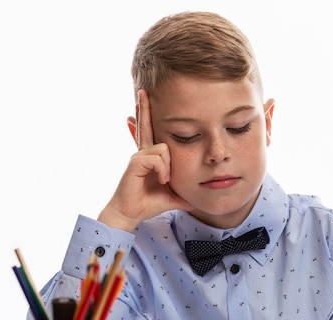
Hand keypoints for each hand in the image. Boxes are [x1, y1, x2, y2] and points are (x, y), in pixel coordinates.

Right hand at [98, 90, 192, 230]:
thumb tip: (200, 197)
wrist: (131, 214)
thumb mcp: (174, 195)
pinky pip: (157, 158)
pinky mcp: (135, 163)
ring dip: (168, 167)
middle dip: (145, 108)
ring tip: (165, 181)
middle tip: (143, 92)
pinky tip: (161, 180)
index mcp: (152, 157)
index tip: (147, 102)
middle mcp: (144, 153)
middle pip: (146, 126)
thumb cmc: (149, 204)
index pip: (152, 133)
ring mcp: (138, 157)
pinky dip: (163, 170)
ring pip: (163, 148)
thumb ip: (186, 191)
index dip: (149, 118)